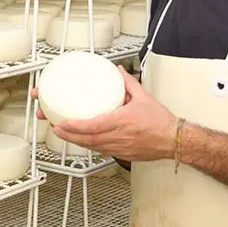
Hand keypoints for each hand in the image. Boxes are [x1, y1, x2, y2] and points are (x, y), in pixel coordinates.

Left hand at [32, 65, 178, 161]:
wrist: (173, 140)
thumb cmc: (160, 123)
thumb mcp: (143, 97)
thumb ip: (128, 83)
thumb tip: (118, 72)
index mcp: (122, 121)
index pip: (93, 126)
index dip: (74, 127)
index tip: (62, 123)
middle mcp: (118, 137)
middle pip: (87, 139)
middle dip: (67, 134)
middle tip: (54, 126)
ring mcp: (118, 147)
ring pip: (91, 146)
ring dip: (74, 141)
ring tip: (61, 132)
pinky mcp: (120, 154)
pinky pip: (99, 150)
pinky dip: (87, 145)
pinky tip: (80, 140)